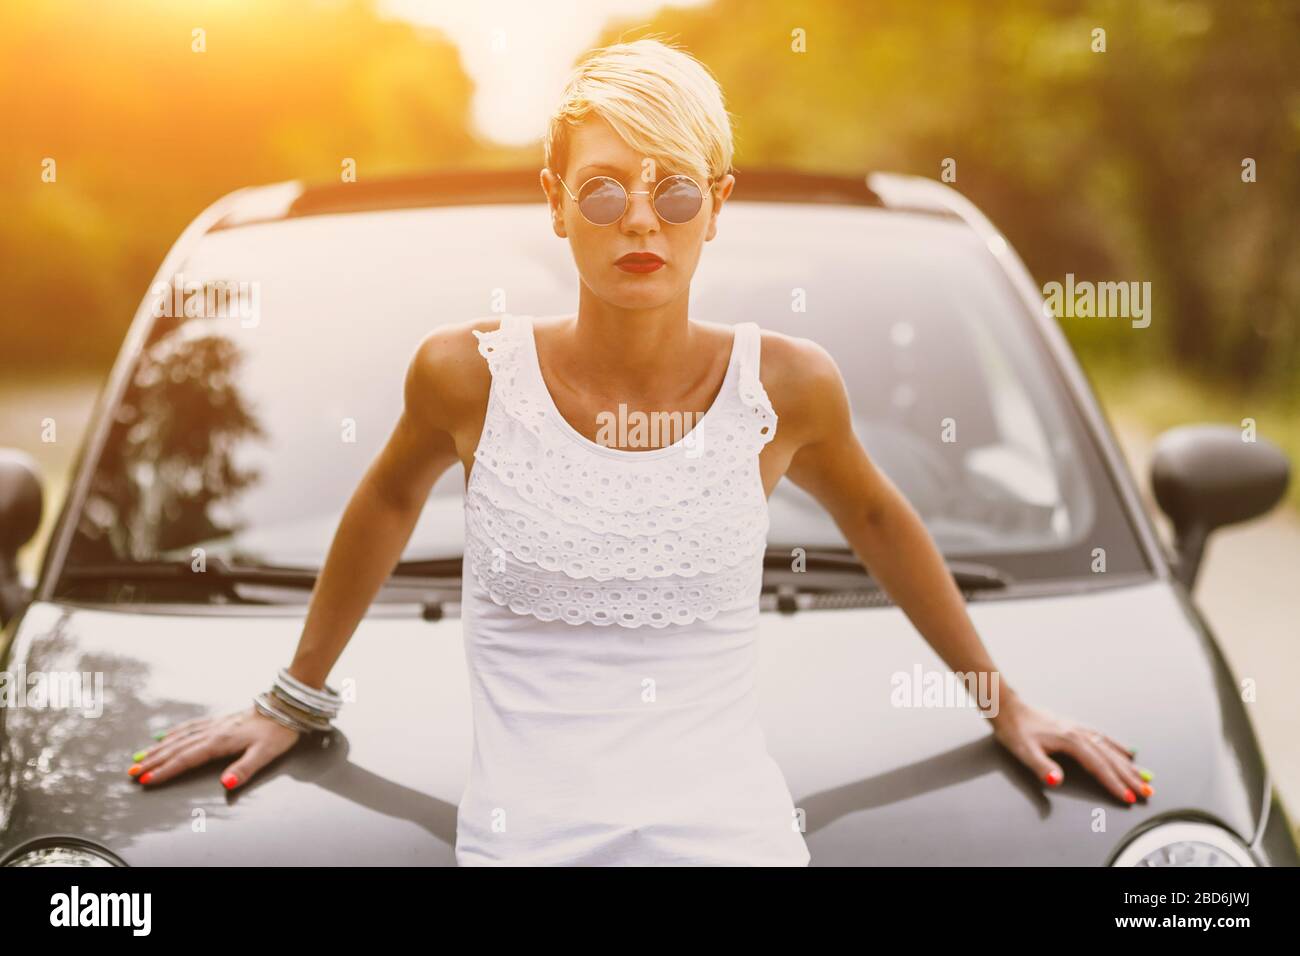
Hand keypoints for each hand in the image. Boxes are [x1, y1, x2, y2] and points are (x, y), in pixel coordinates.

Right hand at [127, 705, 302, 789]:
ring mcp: (215, 724)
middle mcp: (213, 731)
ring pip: (180, 736)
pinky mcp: (219, 719)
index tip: (147, 780)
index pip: (187, 758)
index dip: (166, 770)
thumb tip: (225, 784)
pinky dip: (174, 732)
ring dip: (159, 748)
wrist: (286, 706)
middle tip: (132, 773)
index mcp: (221, 741)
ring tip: (140, 758)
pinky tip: (163, 735)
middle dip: (154, 761)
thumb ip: (244, 769)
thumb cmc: (278, 731)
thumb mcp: (266, 753)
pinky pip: (190, 726)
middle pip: (177, 748)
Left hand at [988, 695, 1154, 804]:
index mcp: (1070, 741)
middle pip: (1110, 759)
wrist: (1009, 708)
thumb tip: (1057, 780)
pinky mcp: (1075, 727)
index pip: (1098, 767)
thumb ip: (1042, 767)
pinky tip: (1127, 752)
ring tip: (1145, 777)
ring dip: (1128, 764)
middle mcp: (1079, 734)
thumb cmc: (1015, 730)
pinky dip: (1118, 747)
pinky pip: (1104, 738)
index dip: (1114, 783)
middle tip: (1147, 792)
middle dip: (1130, 777)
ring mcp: (1079, 729)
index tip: (1129, 797)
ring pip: (1110, 749)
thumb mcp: (1023, 751)